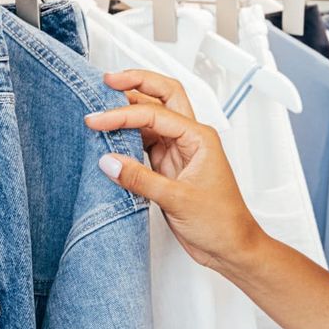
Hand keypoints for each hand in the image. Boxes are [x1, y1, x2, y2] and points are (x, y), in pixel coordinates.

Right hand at [86, 69, 263, 270]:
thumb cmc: (222, 223)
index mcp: (200, 138)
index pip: (155, 114)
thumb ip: (140, 179)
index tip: (96, 120)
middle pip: (163, 97)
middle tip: (107, 80)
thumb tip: (108, 161)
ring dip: (128, 111)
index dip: (122, 114)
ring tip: (102, 109)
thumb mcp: (178, 200)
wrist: (231, 248)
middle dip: (136, 83)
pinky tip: (110, 139)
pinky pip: (144, 144)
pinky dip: (126, 138)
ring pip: (151, 119)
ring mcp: (178, 152)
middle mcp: (190, 139)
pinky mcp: (168, 168)